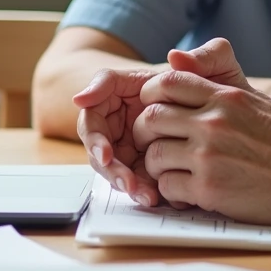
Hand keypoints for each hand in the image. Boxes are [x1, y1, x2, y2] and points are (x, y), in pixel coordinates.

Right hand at [73, 38, 253, 206]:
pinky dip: (138, 189)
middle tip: (110, 162)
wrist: (237, 127)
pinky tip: (150, 197)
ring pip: (109, 162)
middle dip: (100, 150)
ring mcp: (130, 144)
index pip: (101, 90)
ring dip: (117, 175)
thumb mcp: (218, 70)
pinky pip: (131, 180)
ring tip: (135, 187)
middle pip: (97, 133)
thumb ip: (204, 57)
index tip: (86, 105)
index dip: (92, 96)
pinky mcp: (141, 169)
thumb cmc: (220, 93)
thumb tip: (174, 55)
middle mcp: (125, 116)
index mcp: (132, 88)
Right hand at [74, 68, 162, 206]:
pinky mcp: (141, 165)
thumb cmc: (164, 79)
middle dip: (113, 173)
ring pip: (118, 173)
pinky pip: (138, 181)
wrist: (192, 91)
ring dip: (130, 186)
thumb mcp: (134, 73)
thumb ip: (104, 81)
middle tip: (128, 185)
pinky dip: (145, 190)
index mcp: (102, 109)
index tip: (106, 156)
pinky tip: (158, 198)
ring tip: (147, 196)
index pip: (90, 128)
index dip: (96, 143)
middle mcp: (110, 132)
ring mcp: (125, 150)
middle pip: (101, 157)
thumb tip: (78, 99)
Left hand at [133, 70, 270, 224]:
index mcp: (226, 96)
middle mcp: (214, 121)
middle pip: (151, 117)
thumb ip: (219, 88)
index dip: (151, 96)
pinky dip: (169, 190)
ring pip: (154, 154)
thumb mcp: (257, 100)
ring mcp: (209, 155)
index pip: (168, 81)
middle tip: (150, 143)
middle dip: (144, 131)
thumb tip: (179, 61)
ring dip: (156, 165)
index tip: (154, 109)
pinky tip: (184, 191)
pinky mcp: (210, 188)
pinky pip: (168, 186)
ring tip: (170, 171)